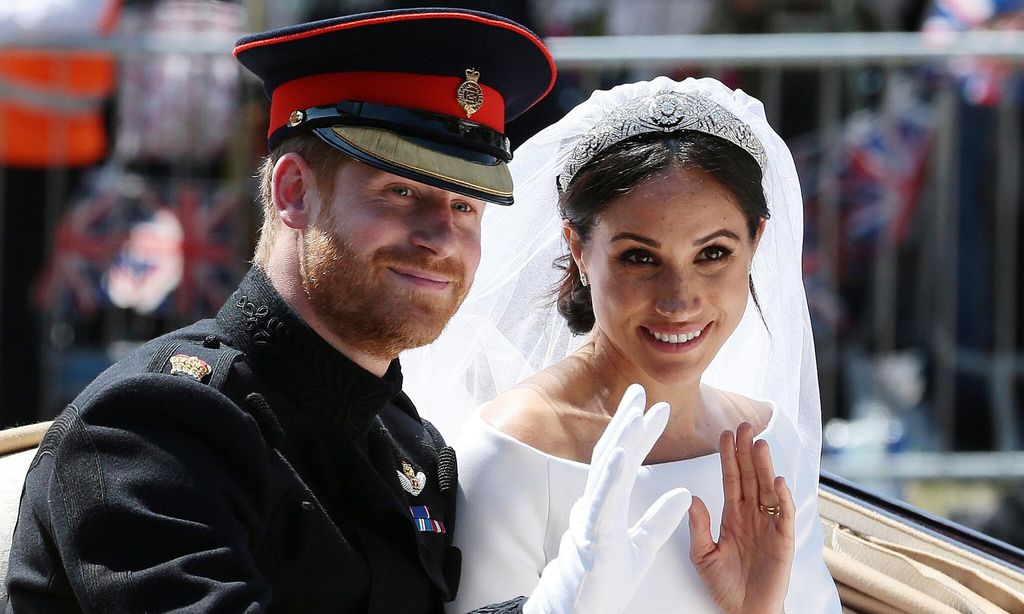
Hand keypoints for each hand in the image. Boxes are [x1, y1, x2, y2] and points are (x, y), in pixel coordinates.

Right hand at [523, 384, 691, 613]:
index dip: (639, 434)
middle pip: (611, 455)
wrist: (582, 610)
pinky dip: (612, 476)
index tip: (656, 408)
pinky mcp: (593, 536)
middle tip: (639, 391)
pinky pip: (603, 502)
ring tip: (635, 412)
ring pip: (605, 472)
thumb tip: (685, 493)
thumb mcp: (643, 546)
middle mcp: (595, 504)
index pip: (626, 461)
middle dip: (626, 422)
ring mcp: (591, 518)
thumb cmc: (606, 581)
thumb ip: (661, 519)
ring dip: (621, 439)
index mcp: (607, 505)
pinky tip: (623, 453)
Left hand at [689, 422, 794, 613]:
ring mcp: (768, 525)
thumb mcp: (703, 555)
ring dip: (764, 467)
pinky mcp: (783, 540)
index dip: (728, 457)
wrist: (744, 612)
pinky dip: (781, 497)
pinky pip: (783, 514)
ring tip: (759, 444)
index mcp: (732, 515)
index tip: (724, 434)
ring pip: (767, 489)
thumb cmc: (725, 586)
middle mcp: (752, 515)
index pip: (731, 479)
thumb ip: (698, 527)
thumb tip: (692, 497)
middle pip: (750, 477)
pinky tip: (777, 480)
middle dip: (746, 452)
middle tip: (744, 425)